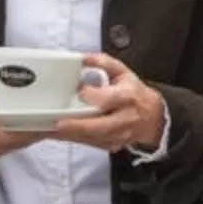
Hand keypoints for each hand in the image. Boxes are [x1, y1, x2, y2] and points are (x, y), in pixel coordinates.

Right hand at [0, 81, 44, 156]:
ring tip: (50, 124)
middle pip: (15, 142)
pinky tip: (36, 129)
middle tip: (54, 121)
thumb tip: (12, 81)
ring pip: (15, 146)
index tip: (41, 122)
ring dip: (33, 136)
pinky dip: (24, 138)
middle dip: (35, 132)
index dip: (24, 131)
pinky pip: (11, 146)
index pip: (4, 135)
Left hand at [43, 52, 167, 152]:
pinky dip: (73, 139)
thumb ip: (104, 62)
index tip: (80, 91)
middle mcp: (124, 119)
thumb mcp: (123, 72)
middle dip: (77, 126)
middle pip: (100, 126)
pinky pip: (90, 144)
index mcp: (128, 97)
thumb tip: (84, 58)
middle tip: (57, 123)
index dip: (94, 96)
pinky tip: (58, 134)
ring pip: (93, 138)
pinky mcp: (111, 145)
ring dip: (70, 135)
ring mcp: (118, 135)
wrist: (151, 118)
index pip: (110, 99)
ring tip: (50, 129)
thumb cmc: (133, 94)